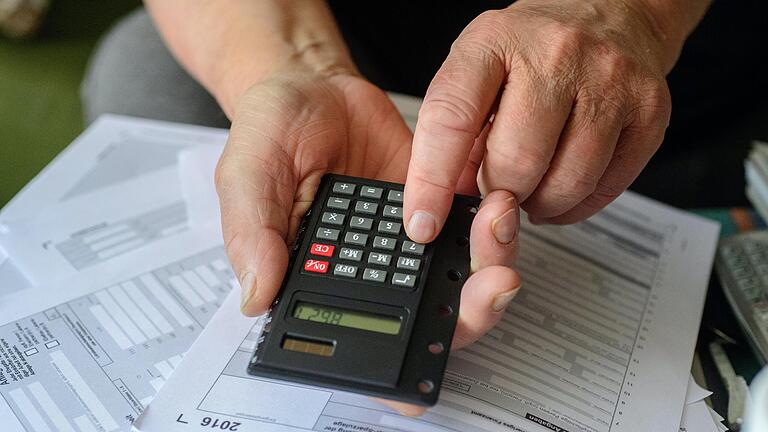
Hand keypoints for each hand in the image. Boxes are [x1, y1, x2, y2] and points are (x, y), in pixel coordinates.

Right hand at [214, 69, 520, 414]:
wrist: (312, 85)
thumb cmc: (273, 132)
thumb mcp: (245, 174)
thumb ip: (251, 232)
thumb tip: (256, 297)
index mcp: (320, 281)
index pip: (360, 340)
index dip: (395, 367)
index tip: (425, 374)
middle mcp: (371, 272)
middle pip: (427, 320)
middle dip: (470, 314)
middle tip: (491, 284)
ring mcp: (408, 241)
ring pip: (460, 279)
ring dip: (491, 264)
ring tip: (496, 224)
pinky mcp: (436, 205)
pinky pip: (473, 229)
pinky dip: (493, 225)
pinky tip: (495, 202)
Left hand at [404, 0, 676, 242]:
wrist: (611, 9)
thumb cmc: (533, 45)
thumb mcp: (478, 67)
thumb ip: (456, 129)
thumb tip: (443, 200)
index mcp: (495, 40)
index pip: (451, 119)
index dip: (431, 181)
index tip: (422, 222)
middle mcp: (557, 55)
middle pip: (516, 162)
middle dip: (498, 194)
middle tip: (496, 190)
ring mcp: (610, 81)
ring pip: (566, 183)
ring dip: (539, 204)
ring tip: (531, 188)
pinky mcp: (649, 110)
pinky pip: (606, 189)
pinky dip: (575, 206)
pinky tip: (562, 188)